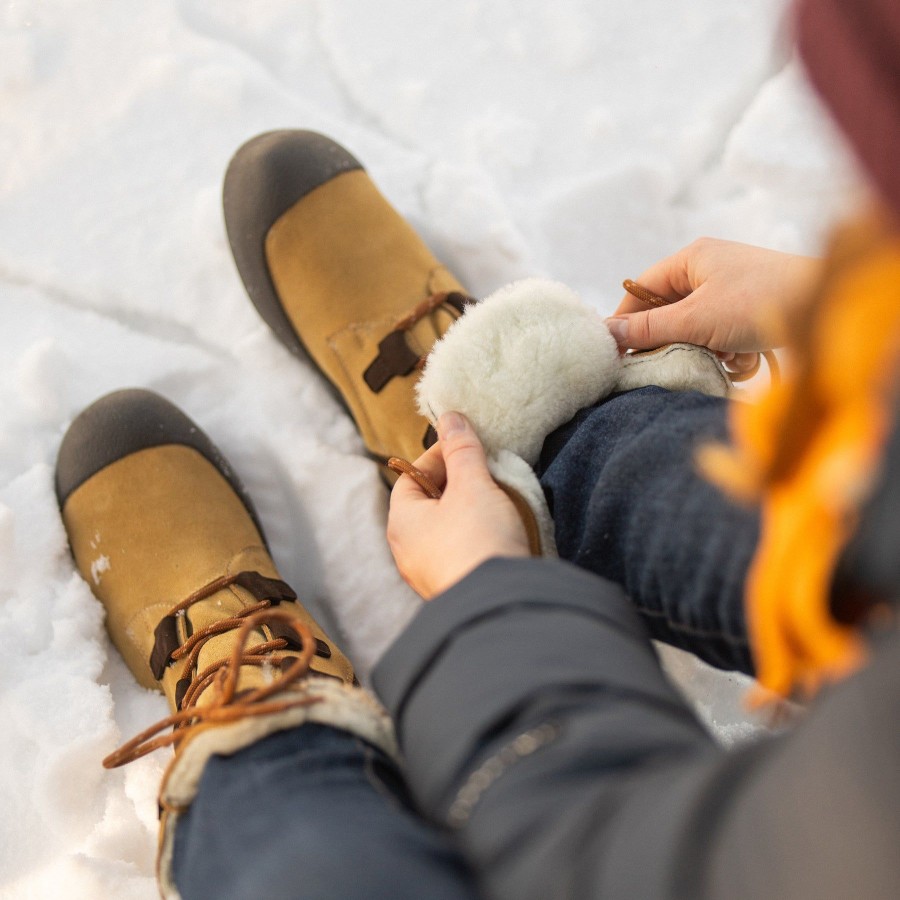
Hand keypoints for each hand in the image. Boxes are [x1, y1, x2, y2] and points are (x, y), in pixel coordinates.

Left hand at [387, 411, 529, 598]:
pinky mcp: (453, 588)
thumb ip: (462, 451)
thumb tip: (450, 418)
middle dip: (454, 483)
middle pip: (426, 504)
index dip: (437, 457)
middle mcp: (407, 551)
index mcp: (401, 522)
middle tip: (483, 470)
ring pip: (443, 529)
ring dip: (466, 511)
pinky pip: (458, 553)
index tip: (465, 446)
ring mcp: (428, 574)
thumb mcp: (472, 485)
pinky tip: (496, 532)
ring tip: (494, 499)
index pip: (411, 477)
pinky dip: (474, 537)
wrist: (500, 604)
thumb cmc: (477, 540)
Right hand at [607, 238, 820, 364]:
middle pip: (668, 310)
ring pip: (695, 327)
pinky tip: (743, 361)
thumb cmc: (760, 302)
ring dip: (703, 349)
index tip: (617, 351)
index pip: (641, 288)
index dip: (626, 319)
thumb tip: (608, 333)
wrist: (828, 306)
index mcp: (691, 259)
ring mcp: (731, 288)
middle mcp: (709, 269)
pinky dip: (727, 352)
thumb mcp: (696, 319)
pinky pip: (721, 334)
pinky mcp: (750, 309)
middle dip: (673, 340)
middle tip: (674, 362)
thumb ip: (650, 327)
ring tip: (721, 360)